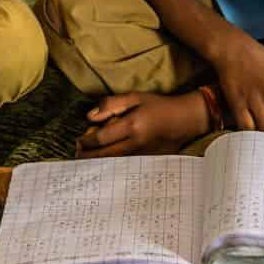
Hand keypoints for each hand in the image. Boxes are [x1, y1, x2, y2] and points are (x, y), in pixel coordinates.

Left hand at [76, 91, 206, 157]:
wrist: (185, 119)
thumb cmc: (159, 106)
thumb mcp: (135, 97)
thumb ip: (111, 104)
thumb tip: (90, 117)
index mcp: (132, 125)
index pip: (102, 138)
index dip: (87, 142)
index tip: (79, 142)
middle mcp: (137, 143)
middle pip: (106, 155)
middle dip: (89, 157)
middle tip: (77, 156)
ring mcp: (144, 155)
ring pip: (115, 164)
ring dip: (99, 164)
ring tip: (87, 162)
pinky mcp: (150, 161)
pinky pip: (127, 166)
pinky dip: (114, 166)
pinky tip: (106, 165)